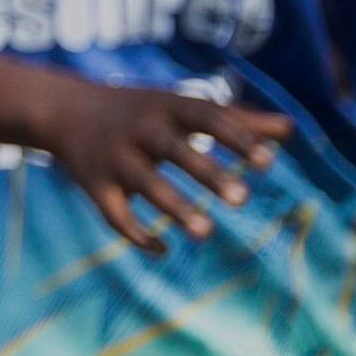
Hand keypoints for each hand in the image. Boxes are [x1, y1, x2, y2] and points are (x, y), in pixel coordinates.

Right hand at [24, 78, 284, 253]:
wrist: (65, 110)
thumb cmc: (142, 111)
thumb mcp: (183, 106)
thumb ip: (237, 119)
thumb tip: (291, 129)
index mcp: (166, 106)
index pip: (205, 117)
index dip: (235, 139)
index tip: (266, 163)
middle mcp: (139, 129)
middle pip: (174, 149)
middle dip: (206, 173)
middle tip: (242, 200)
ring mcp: (114, 157)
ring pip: (144, 184)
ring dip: (173, 207)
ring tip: (205, 233)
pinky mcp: (93, 184)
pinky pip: (113, 213)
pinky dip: (135, 234)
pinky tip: (163, 248)